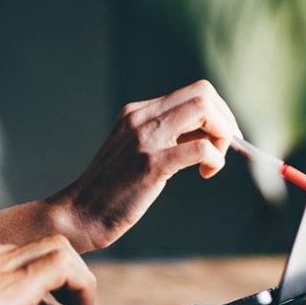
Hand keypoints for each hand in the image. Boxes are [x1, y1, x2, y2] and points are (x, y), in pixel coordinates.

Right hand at [50, 79, 240, 250]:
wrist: (81, 213)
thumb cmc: (114, 189)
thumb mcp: (137, 150)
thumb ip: (167, 137)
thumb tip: (212, 133)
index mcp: (137, 112)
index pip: (193, 92)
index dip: (217, 113)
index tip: (219, 138)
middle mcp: (140, 117)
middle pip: (203, 93)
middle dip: (224, 120)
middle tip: (222, 148)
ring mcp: (145, 138)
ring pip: (204, 110)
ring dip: (222, 135)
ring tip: (211, 162)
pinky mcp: (151, 164)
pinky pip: (201, 148)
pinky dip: (215, 159)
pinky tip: (204, 173)